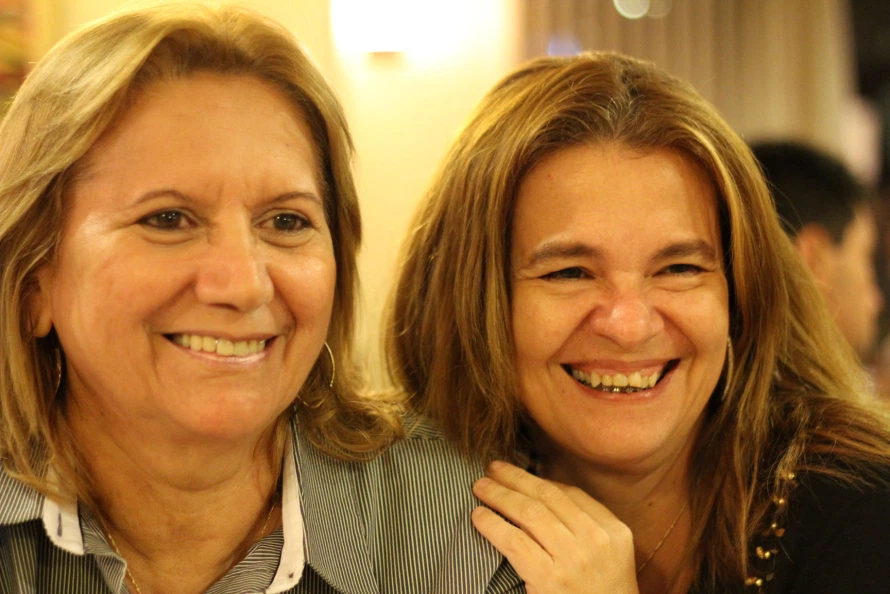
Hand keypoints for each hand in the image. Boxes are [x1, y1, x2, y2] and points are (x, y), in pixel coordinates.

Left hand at [472, 461, 638, 593]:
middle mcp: (595, 540)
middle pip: (547, 496)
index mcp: (613, 530)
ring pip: (528, 512)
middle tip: (492, 468)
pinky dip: (492, 524)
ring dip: (499, 495)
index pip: (571, 494)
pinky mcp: (549, 579)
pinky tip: (478, 516)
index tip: (517, 474)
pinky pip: (514, 541)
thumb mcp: (611, 554)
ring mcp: (573, 559)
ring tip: (480, 487)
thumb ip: (586, 524)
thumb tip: (542, 492)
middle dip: (515, 478)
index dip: (538, 480)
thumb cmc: (602, 593)